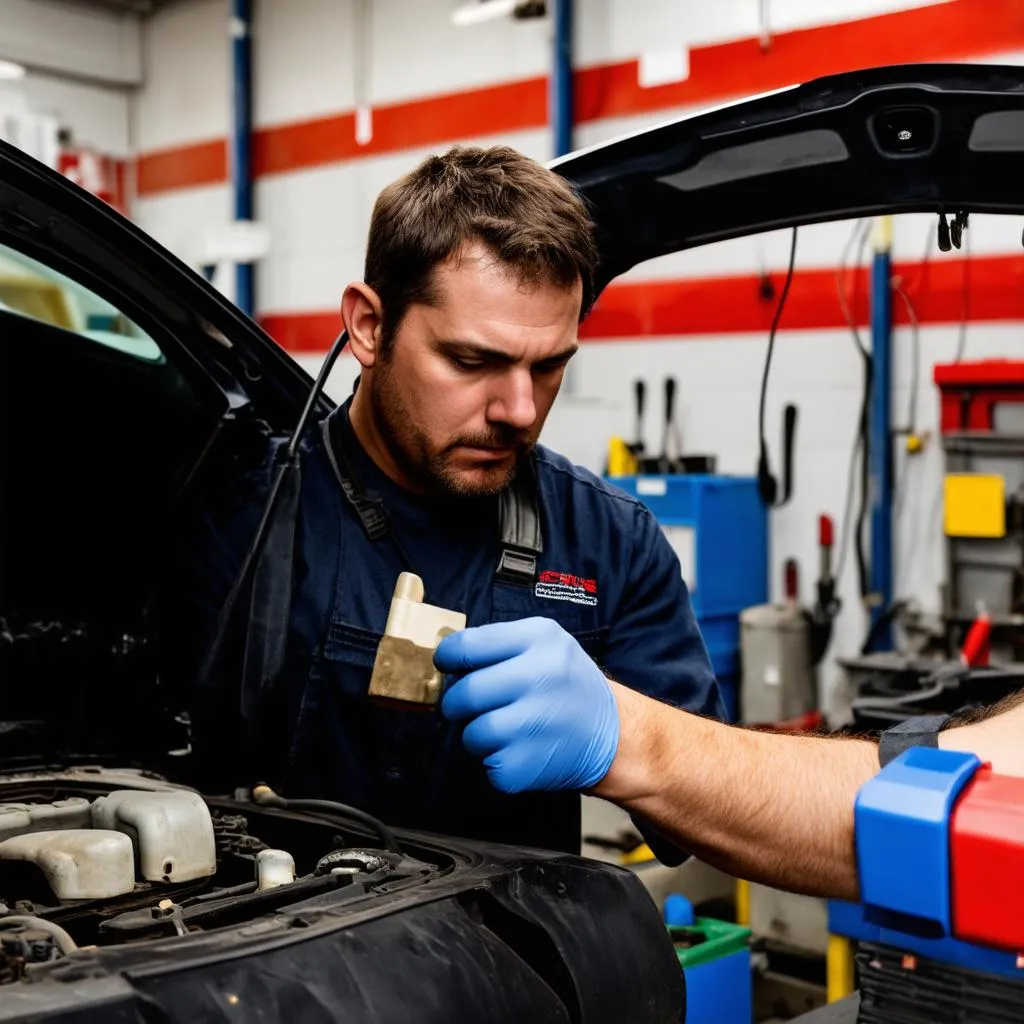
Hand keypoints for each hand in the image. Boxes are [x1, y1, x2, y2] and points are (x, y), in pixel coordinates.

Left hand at [434, 617, 619, 793]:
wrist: (616, 734)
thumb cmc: (567, 685)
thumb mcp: (545, 644)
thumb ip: (498, 645)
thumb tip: (447, 659)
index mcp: (539, 639)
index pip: (467, 646)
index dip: (448, 658)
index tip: (449, 666)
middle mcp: (540, 677)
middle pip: (464, 695)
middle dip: (458, 704)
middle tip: (470, 707)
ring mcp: (538, 723)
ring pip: (472, 735)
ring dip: (478, 737)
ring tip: (504, 730)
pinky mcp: (533, 764)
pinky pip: (489, 765)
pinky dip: (498, 762)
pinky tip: (521, 750)